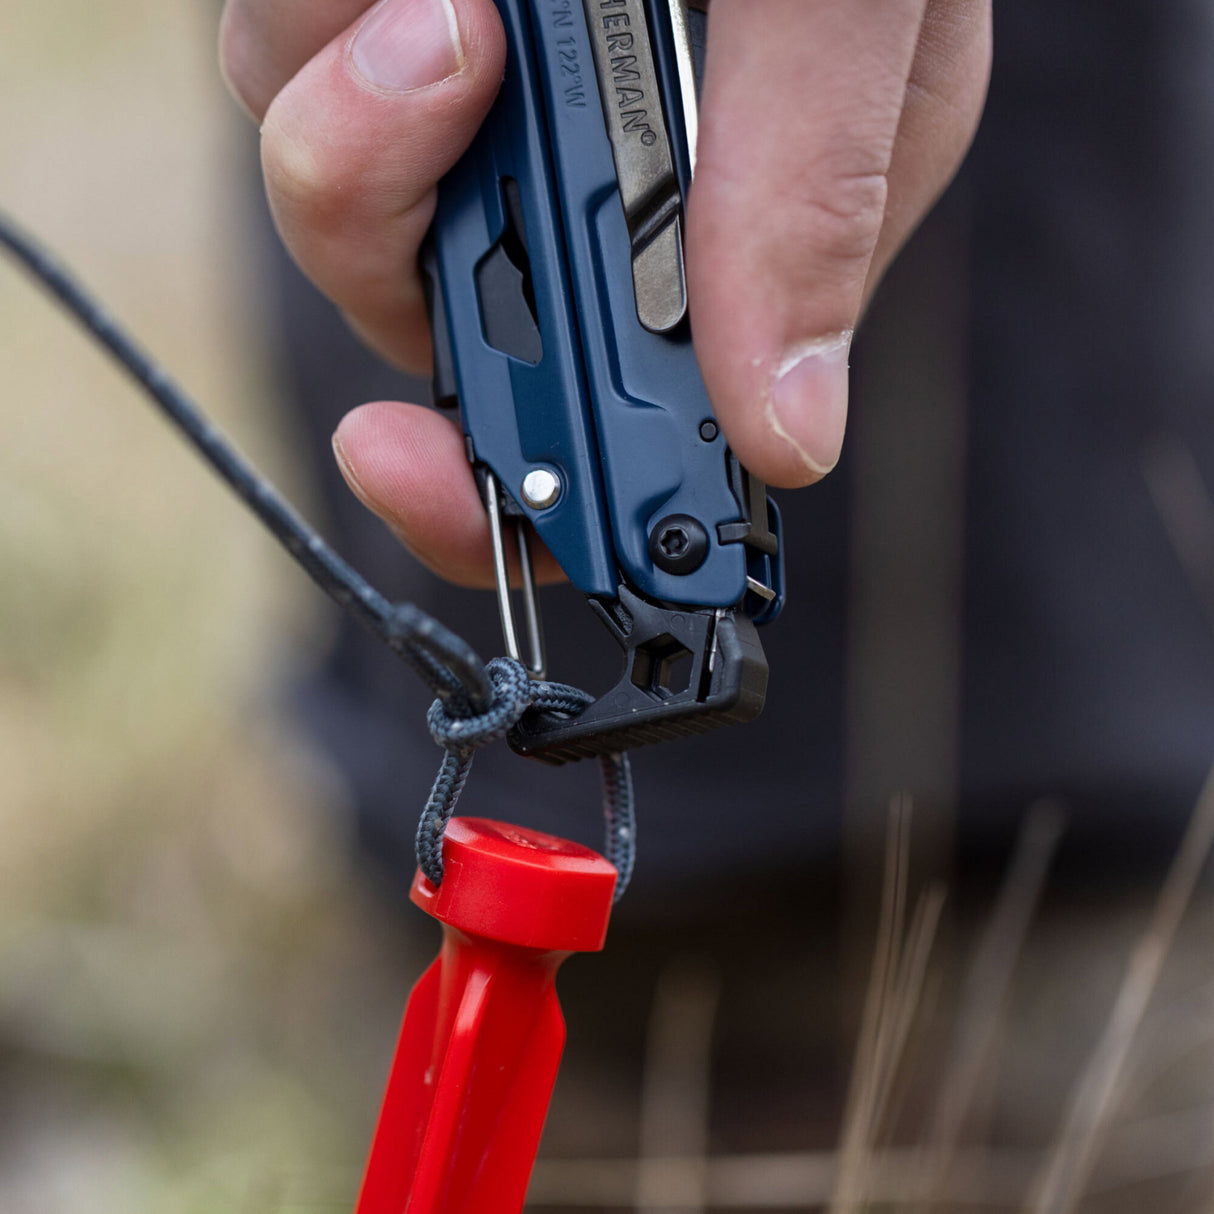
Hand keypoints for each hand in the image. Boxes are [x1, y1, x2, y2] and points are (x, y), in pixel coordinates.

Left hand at [220, 0, 989, 586]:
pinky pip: (289, 69)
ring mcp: (471, 111)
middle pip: (442, 328)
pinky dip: (322, 35)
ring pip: (342, 209)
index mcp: (718, 234)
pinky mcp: (373, 23)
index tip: (466, 482)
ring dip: (360, 131)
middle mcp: (586, 192)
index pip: (608, 428)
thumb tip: (792, 430)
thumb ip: (823, 195)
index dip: (530, 497)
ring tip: (450, 8)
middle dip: (414, 271)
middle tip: (454, 107)